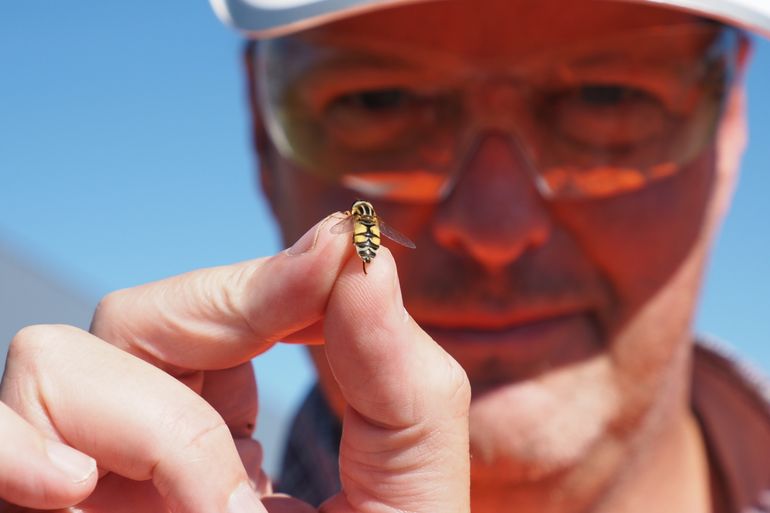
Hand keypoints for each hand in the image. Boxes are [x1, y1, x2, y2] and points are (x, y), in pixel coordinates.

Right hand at [0, 216, 469, 512]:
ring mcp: (82, 476)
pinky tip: (74, 493)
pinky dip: (23, 446)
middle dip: (220, 333)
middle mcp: (143, 441)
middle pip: (143, 312)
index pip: (230, 309)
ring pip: (63, 356)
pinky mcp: (36, 507)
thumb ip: (401, 378)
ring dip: (153, 428)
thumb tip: (363, 253)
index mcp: (226, 430)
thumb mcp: (410, 497)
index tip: (341, 246)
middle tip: (277, 418)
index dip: (278, 274)